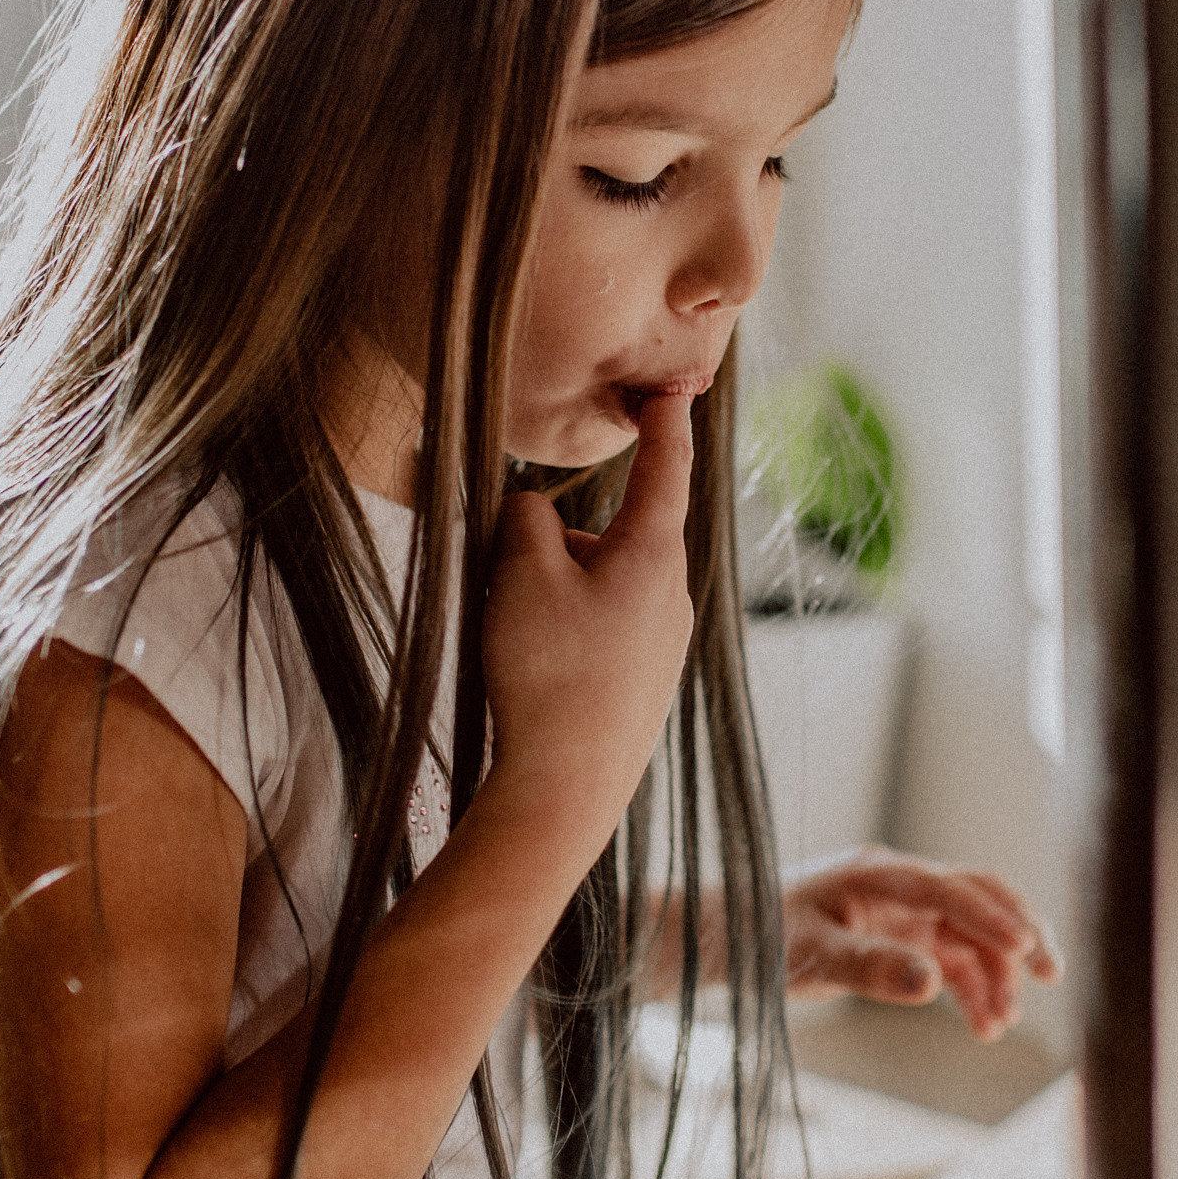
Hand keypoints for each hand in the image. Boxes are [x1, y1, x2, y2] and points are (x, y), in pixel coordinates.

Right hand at [479, 391, 696, 873]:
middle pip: (613, 534)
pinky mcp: (643, 686)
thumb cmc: (546, 675)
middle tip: (506, 571)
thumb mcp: (520, 574)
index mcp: (653, 555)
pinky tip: (533, 674)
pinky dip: (564, 633)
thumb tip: (533, 508)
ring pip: (600, 587)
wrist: (566, 791)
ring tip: (514, 638)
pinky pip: (600, 632)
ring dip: (555, 591)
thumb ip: (524, 518)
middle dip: (560, 541)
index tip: (670, 388)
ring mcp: (662, 646)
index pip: (665, 469)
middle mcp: (671, 596)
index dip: (664, 423)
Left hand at [781, 847, 1060, 1040]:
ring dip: (994, 976)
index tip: (1025, 950)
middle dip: (1018, 932)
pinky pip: (952, 960)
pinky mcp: (902, 939)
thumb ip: (867, 966)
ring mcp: (903, 912)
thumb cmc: (761, 937)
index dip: (989, 917)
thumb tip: (929, 983)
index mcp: (876, 873)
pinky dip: (972, 990)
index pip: (947, 888)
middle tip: (1050, 974)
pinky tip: (984, 1026)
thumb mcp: (809, 956)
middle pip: (977, 897)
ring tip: (1001, 1026)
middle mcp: (898, 886)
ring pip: (969, 936)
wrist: (730, 939)